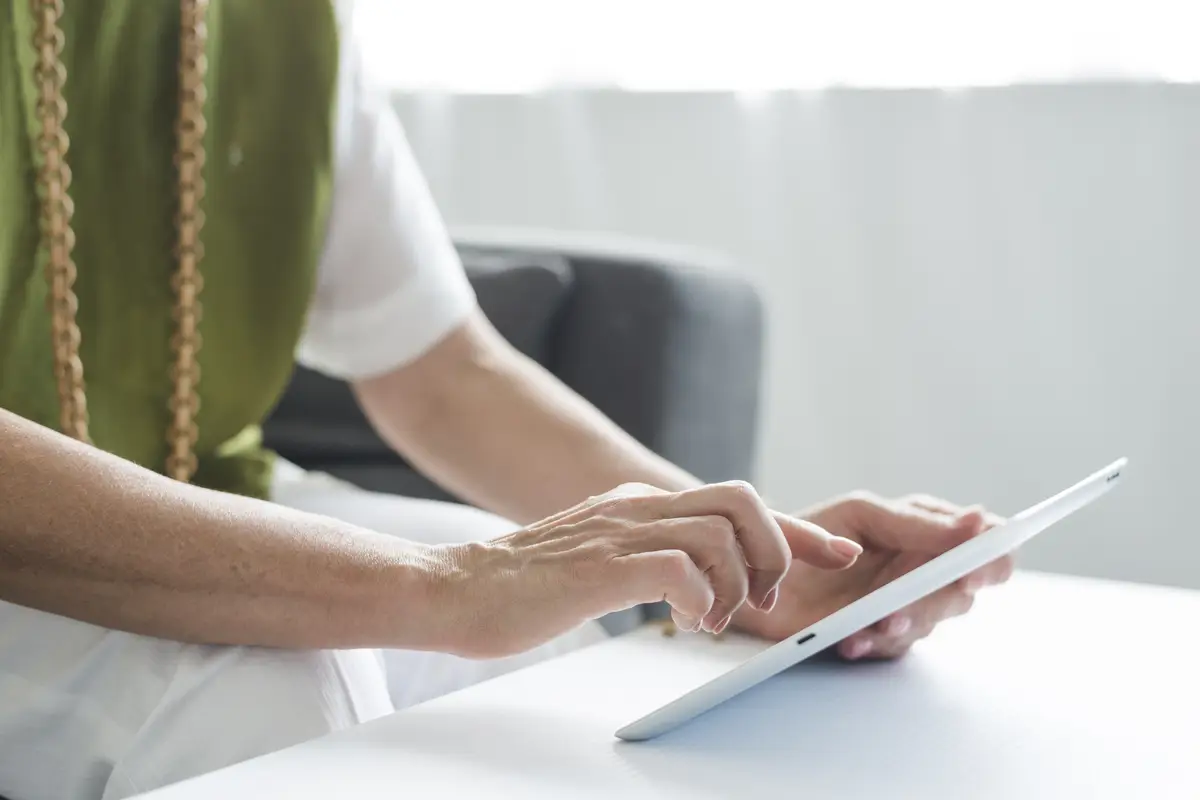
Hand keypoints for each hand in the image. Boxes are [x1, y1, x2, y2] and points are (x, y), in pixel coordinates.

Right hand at [439, 481, 861, 657]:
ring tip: (719, 619)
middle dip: (775, 548)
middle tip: (763, 600)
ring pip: (720, 531)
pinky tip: (686, 623)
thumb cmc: (522, 587)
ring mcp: (618, 531)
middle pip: (741, 499)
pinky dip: (702, 598)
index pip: (733, 501)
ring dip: (737, 582)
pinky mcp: (602, 566)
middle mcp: (635, 506)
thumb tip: (692, 582)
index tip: (832, 549)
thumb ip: (643, 556)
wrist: (454, 589)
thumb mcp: (597, 559)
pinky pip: (680, 567)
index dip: (792, 527)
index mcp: (638, 504)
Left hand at [733, 492, 1013, 658]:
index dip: (993, 558)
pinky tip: (850, 640)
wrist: (755, 576)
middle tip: (898, 608)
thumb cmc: (808, 533)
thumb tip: (978, 522)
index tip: (974, 573)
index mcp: (925, 526)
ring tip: (870, 624)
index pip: (985, 541)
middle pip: (963, 588)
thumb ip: (916, 522)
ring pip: (931, 620)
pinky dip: (873, 643)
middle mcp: (922, 565)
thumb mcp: (860, 515)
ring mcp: (904, 602)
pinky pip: (896, 646)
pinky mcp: (882, 634)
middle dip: (933, 600)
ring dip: (902, 624)